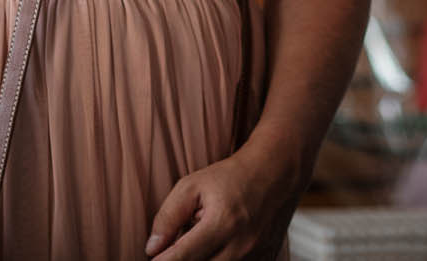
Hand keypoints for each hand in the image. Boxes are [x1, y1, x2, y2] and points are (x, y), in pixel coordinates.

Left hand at [145, 150, 292, 260]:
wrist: (274, 173)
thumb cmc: (230, 177)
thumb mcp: (192, 185)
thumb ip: (168, 217)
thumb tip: (152, 249)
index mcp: (222, 223)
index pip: (182, 257)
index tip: (153, 258)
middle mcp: (240, 245)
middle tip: (173, 248)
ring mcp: (253, 256)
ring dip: (199, 259)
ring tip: (197, 238)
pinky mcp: (261, 259)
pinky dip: (216, 259)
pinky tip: (212, 245)